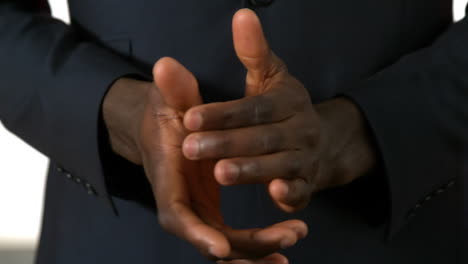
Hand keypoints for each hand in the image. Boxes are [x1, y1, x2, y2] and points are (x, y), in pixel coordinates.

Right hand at [103, 58, 306, 262]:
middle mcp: (181, 205)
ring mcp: (198, 213)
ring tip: (294, 237)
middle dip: (246, 244)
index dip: (197, 233)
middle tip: (286, 239)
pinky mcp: (211, 214)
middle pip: (209, 239)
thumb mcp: (172, 99)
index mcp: (168, 181)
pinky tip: (286, 242)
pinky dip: (258, 246)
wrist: (167, 131)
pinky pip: (235, 240)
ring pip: (227, 246)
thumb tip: (166, 64)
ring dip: (259, 249)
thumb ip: (174, 88)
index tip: (223, 246)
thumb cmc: (169, 116)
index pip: (177, 216)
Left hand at [182, 9, 377, 212]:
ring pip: (279, 165)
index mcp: (288, 102)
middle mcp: (300, 129)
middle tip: (191, 147)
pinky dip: (290, 194)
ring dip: (251, 170)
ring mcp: (306, 158)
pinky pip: (301, 191)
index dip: (223, 113)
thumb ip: (254, 51)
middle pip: (262, 137)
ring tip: (220, 173)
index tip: (189, 117)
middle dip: (227, 143)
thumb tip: (242, 15)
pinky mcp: (307, 184)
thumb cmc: (284, 108)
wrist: (322, 140)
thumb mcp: (271, 76)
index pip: (253, 108)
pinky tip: (274, 195)